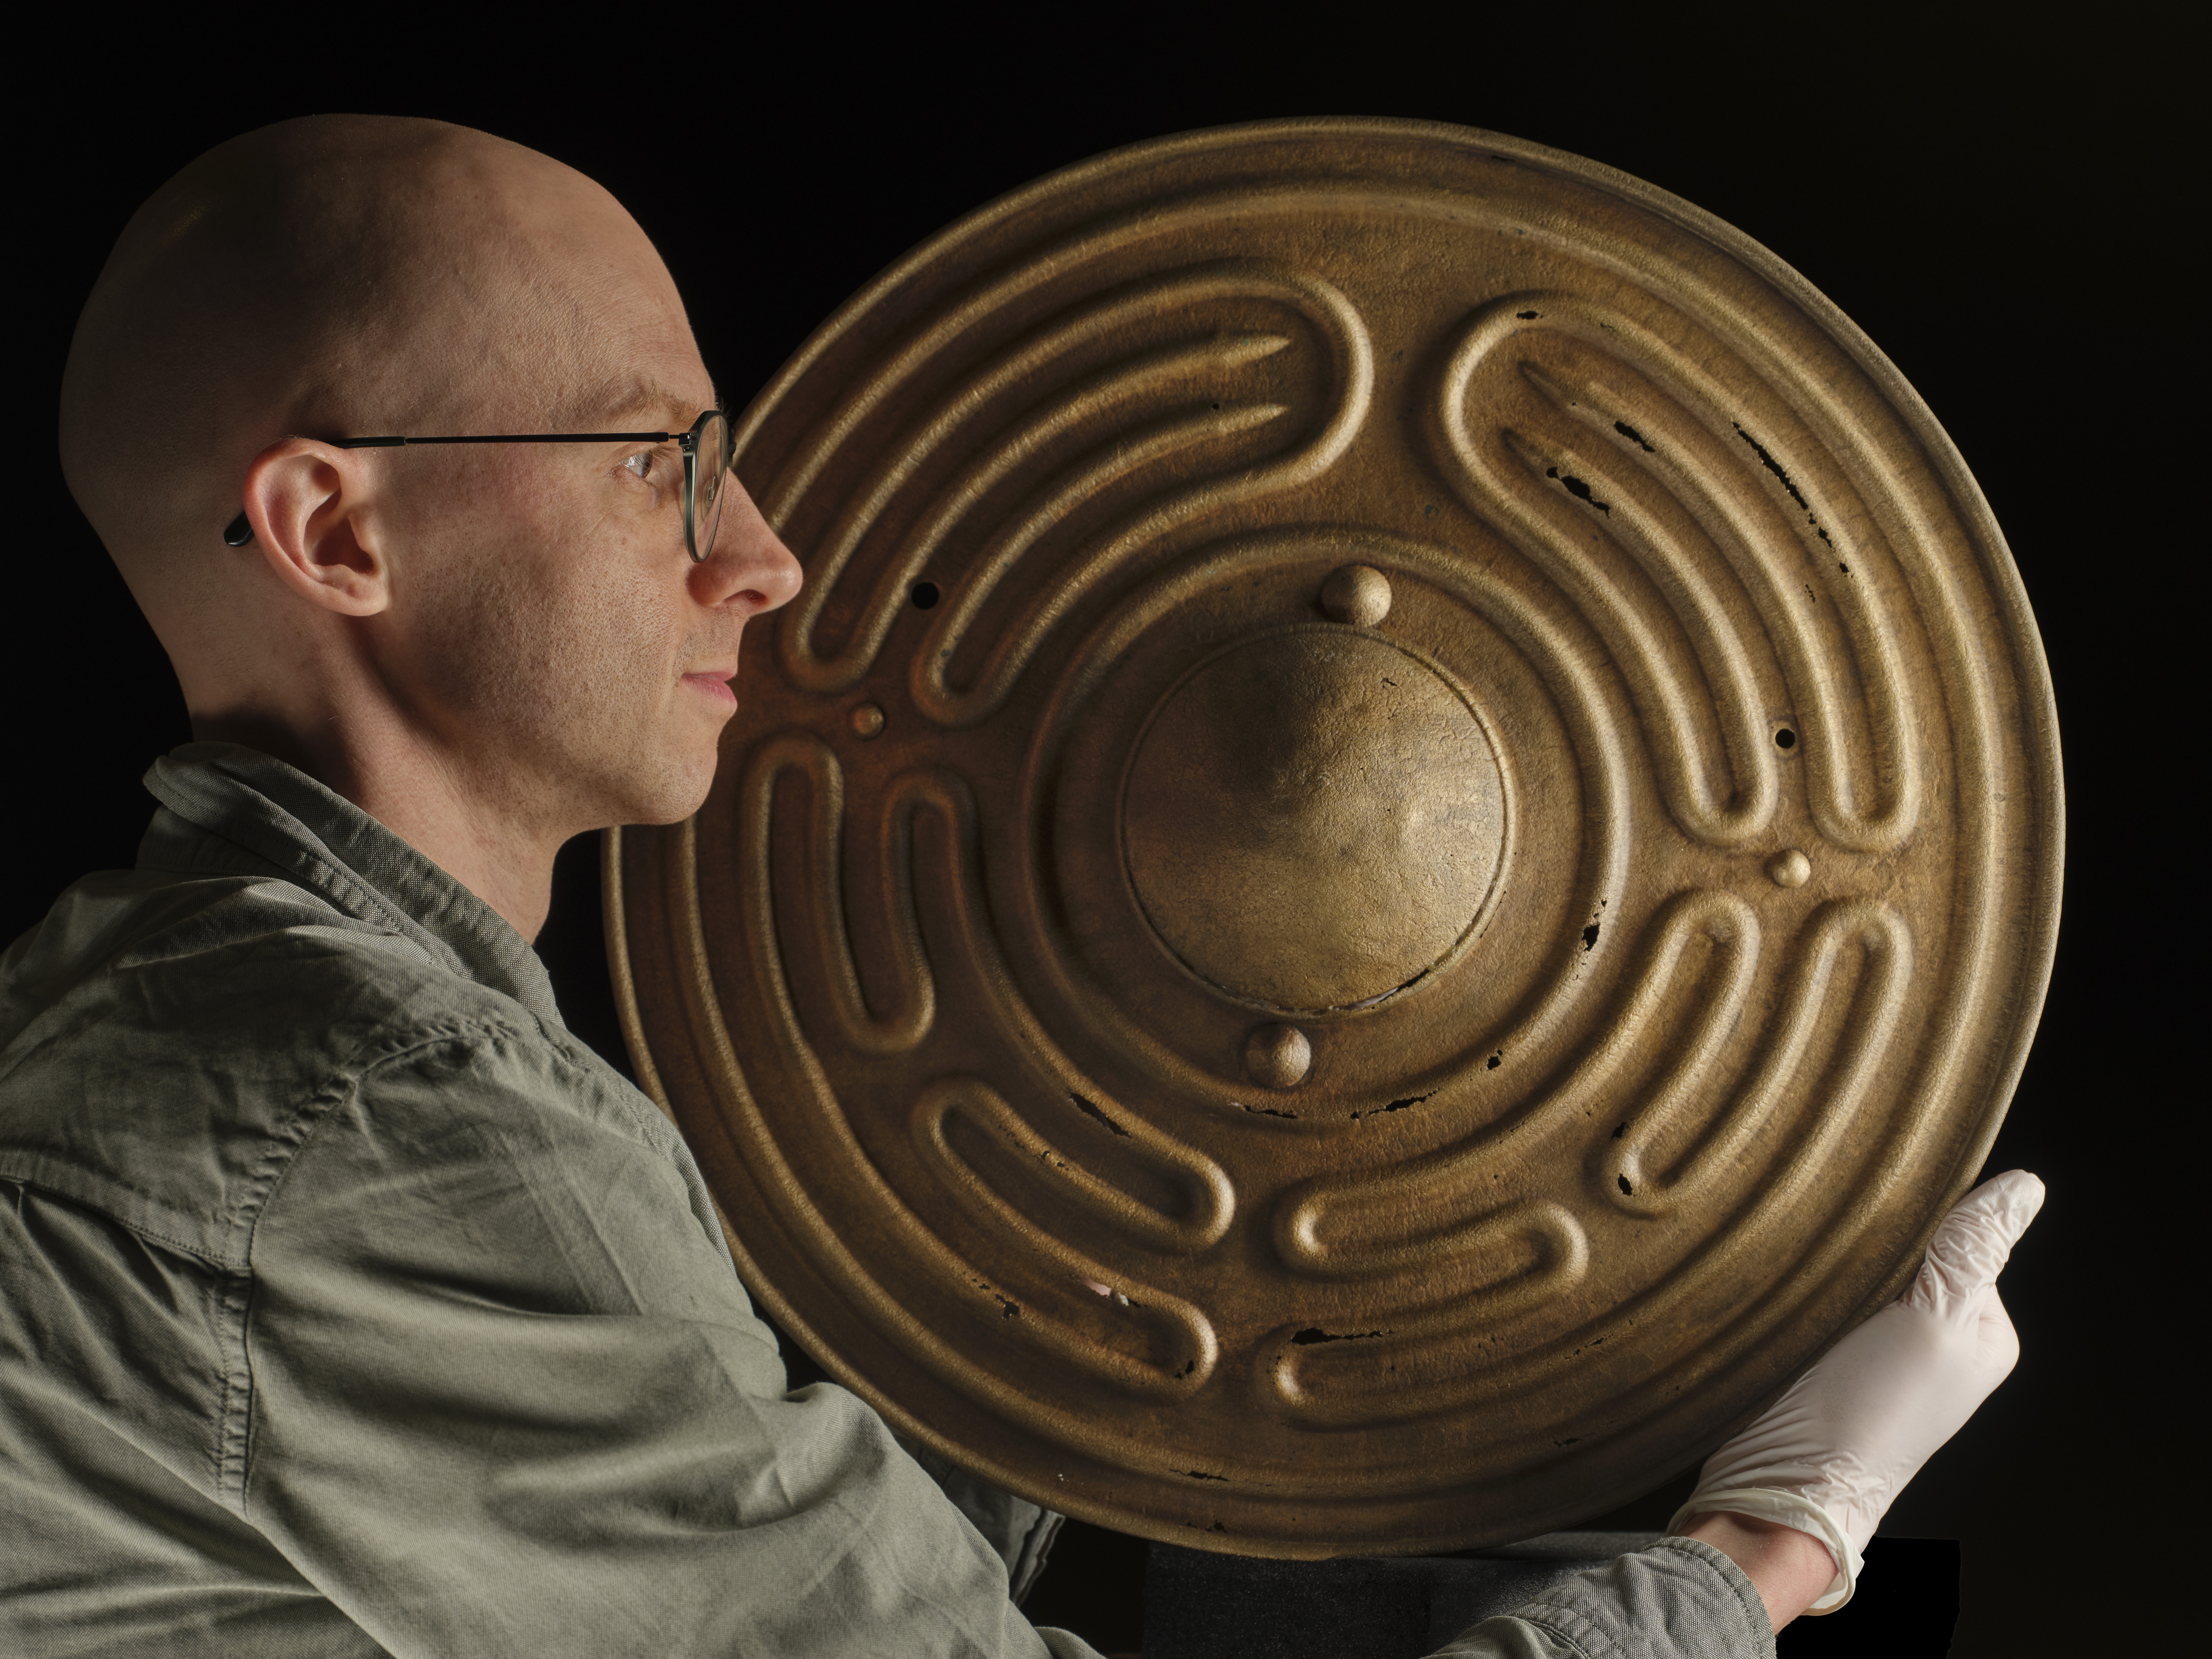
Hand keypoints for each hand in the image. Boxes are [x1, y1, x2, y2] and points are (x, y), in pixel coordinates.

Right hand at [1669, 1168, 2045, 1618]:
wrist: (1788, 1479)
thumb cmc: (1871, 1412)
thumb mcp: (1934, 1322)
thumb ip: (1972, 1252)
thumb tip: (2026, 1186)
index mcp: (1983, 1334)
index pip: (1960, 1240)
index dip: (1920, 1223)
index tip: (1880, 1233)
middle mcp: (1942, 1343)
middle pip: (1913, 1254)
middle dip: (1876, 1243)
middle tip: (1840, 1257)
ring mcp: (1885, 1353)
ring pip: (1865, 1273)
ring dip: (1836, 1264)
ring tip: (1811, 1278)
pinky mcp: (1831, 1358)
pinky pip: (1828, 1298)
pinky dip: (1810, 1288)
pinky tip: (1795, 1297)